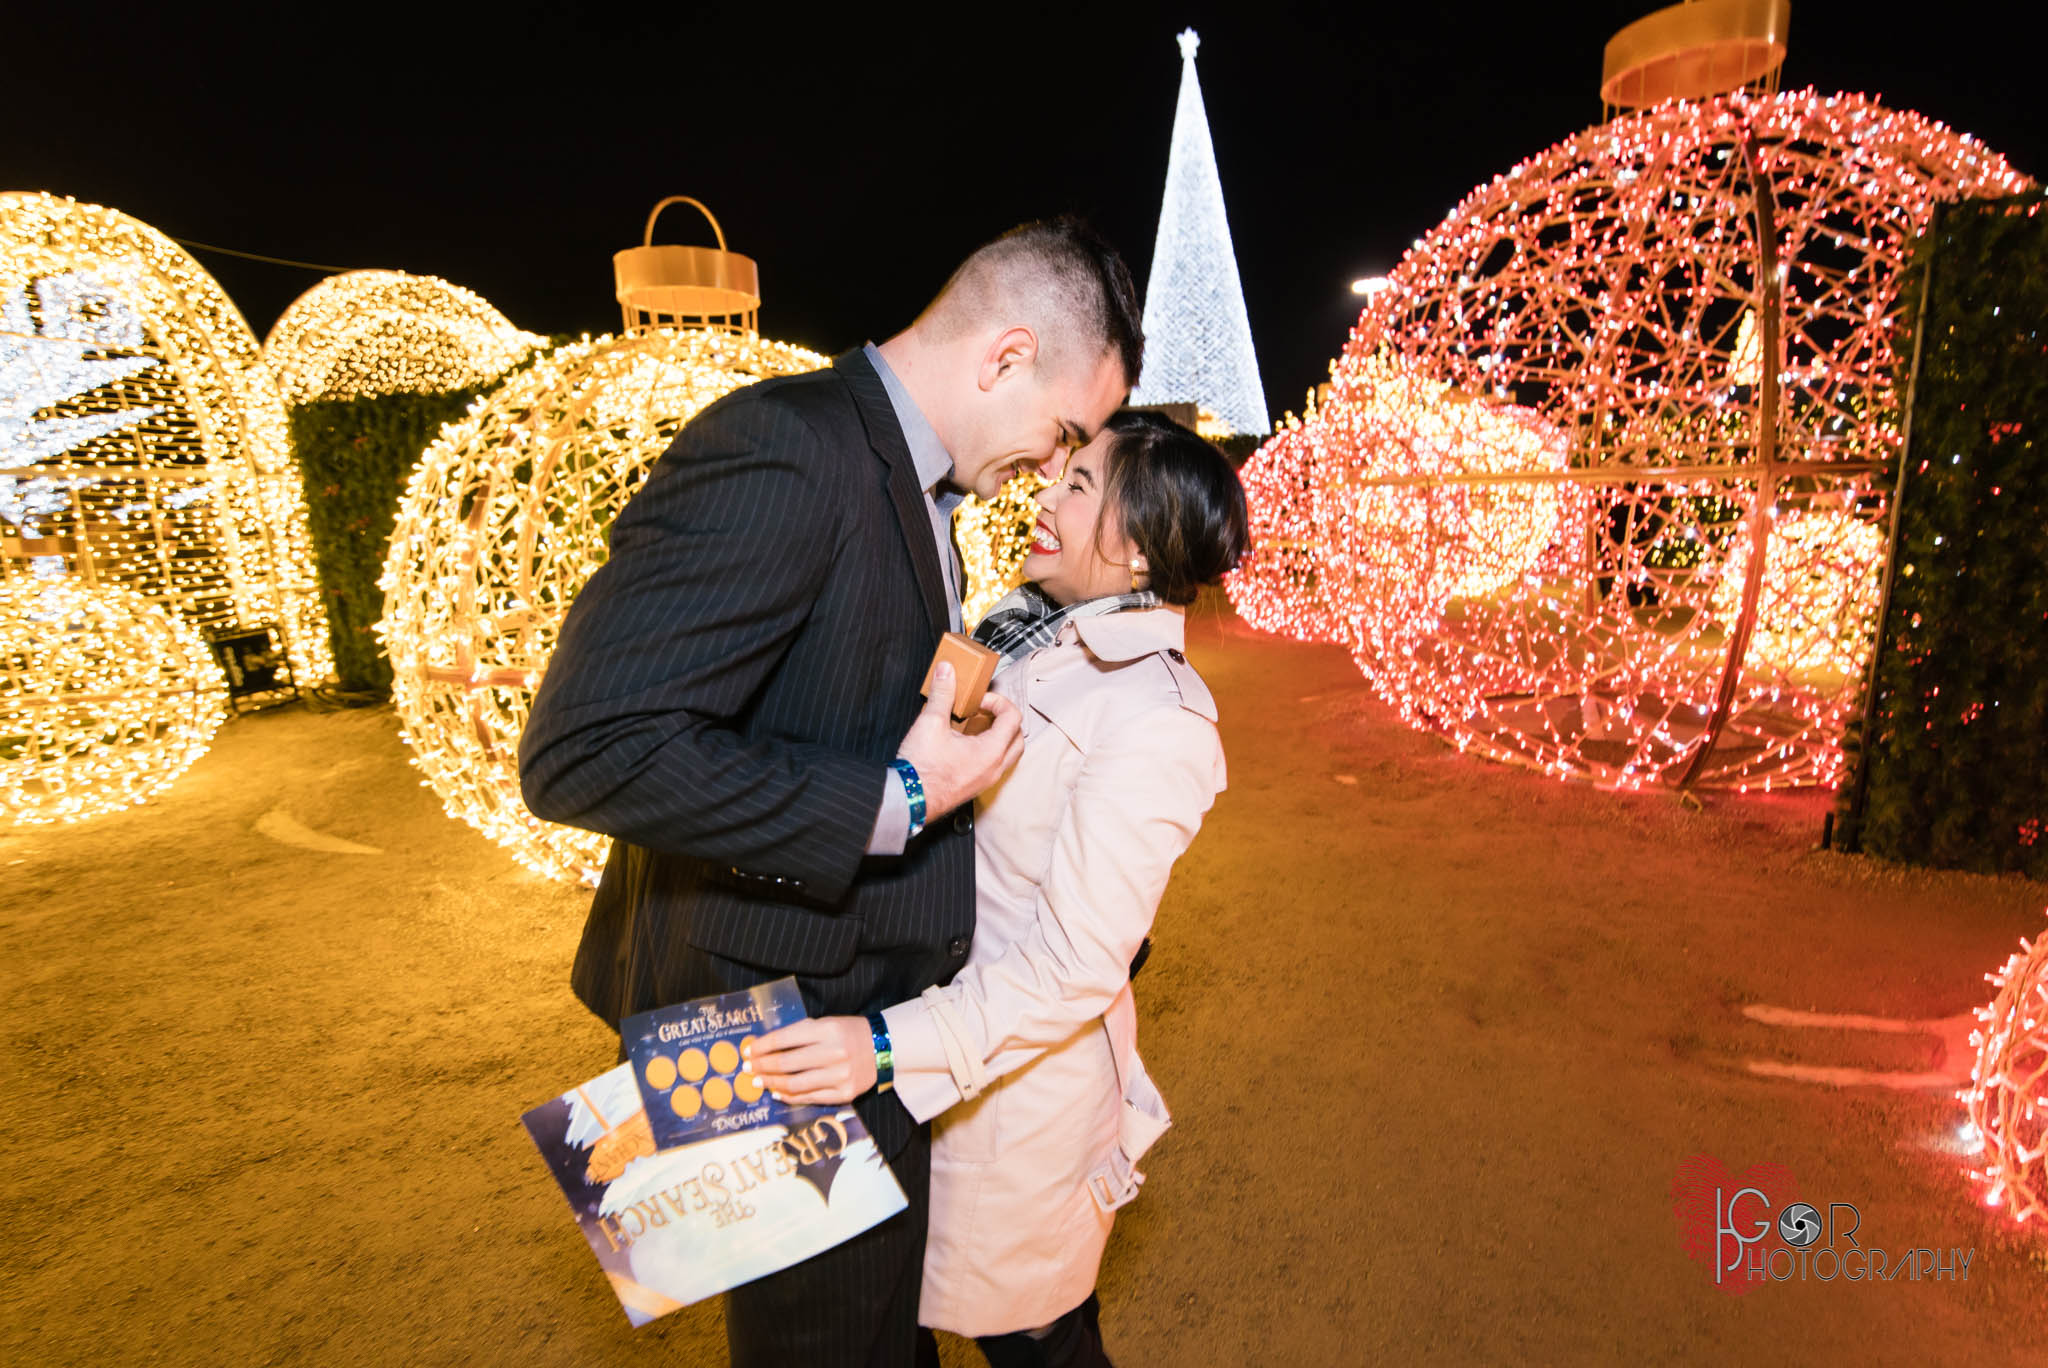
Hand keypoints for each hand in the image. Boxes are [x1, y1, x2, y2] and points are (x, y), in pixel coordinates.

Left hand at [747, 1017, 876, 1104]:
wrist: (883, 1048)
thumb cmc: (848, 1033)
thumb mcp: (826, 1024)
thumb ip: (799, 1034)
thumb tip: (765, 1047)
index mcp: (827, 1030)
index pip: (785, 1039)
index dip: (762, 1046)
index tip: (748, 1050)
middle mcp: (834, 1052)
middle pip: (786, 1063)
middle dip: (761, 1066)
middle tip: (747, 1068)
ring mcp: (840, 1075)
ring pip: (795, 1084)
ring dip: (771, 1083)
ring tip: (758, 1082)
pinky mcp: (845, 1093)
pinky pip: (809, 1097)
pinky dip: (789, 1096)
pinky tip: (778, 1093)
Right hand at [897, 662, 1023, 817]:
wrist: (908, 799)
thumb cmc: (921, 769)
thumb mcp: (930, 723)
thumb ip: (942, 693)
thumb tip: (946, 672)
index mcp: (990, 752)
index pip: (1013, 717)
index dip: (997, 702)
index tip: (979, 701)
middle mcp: (994, 768)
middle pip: (1018, 737)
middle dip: (1004, 719)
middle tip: (984, 711)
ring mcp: (986, 780)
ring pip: (1008, 754)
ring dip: (999, 736)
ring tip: (976, 726)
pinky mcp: (975, 787)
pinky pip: (994, 766)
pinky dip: (988, 751)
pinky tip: (965, 744)